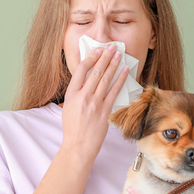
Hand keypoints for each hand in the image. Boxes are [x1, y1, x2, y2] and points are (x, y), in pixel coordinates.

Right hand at [60, 44, 128, 159]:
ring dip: (113, 65)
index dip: (91, 58)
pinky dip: (120, 80)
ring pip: (106, 79)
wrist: (78, 146)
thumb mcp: (68, 107)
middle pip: (95, 72)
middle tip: (112, 47)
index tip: (97, 51)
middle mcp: (83, 97)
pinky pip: (114, 92)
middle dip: (105, 57)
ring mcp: (94, 103)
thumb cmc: (73, 128)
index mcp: (71, 94)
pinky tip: (125, 71)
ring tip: (119, 55)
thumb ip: (77, 93)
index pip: (81, 71)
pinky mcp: (105, 111)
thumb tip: (87, 79)